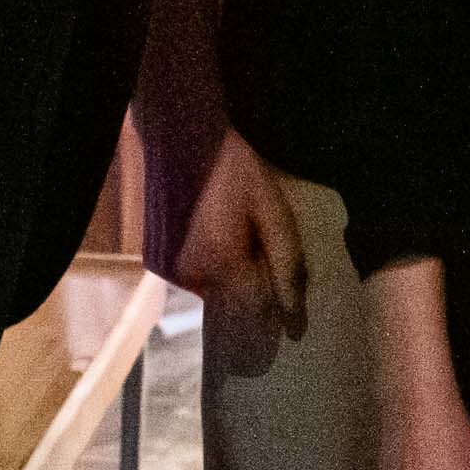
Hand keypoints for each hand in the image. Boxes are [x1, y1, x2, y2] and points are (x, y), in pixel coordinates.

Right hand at [175, 126, 309, 369]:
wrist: (191, 148)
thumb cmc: (239, 176)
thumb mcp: (276, 215)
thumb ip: (287, 267)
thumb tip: (295, 317)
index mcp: (225, 263)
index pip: (258, 314)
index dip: (281, 318)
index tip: (296, 321)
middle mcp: (197, 276)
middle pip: (238, 315)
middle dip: (263, 310)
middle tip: (279, 295)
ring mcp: (181, 274)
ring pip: (223, 304)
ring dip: (244, 296)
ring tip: (255, 264)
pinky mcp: (173, 268)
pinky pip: (208, 289)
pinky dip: (226, 283)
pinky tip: (236, 257)